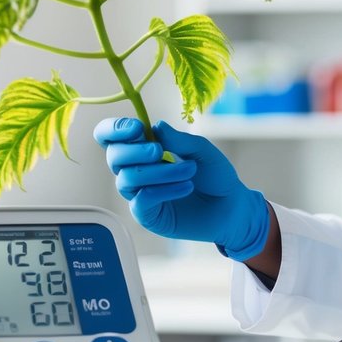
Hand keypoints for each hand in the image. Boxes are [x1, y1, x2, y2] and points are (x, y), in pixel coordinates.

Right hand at [93, 117, 269, 260]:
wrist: (231, 207)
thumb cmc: (215, 176)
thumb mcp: (202, 151)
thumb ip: (179, 139)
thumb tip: (156, 127)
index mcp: (144, 148)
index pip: (110, 137)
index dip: (114, 130)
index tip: (136, 128)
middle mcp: (136, 170)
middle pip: (113, 156)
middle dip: (135, 151)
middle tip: (159, 150)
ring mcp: (139, 193)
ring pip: (128, 178)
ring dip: (160, 172)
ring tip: (189, 171)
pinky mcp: (147, 215)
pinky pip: (141, 200)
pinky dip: (164, 190)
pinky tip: (186, 187)